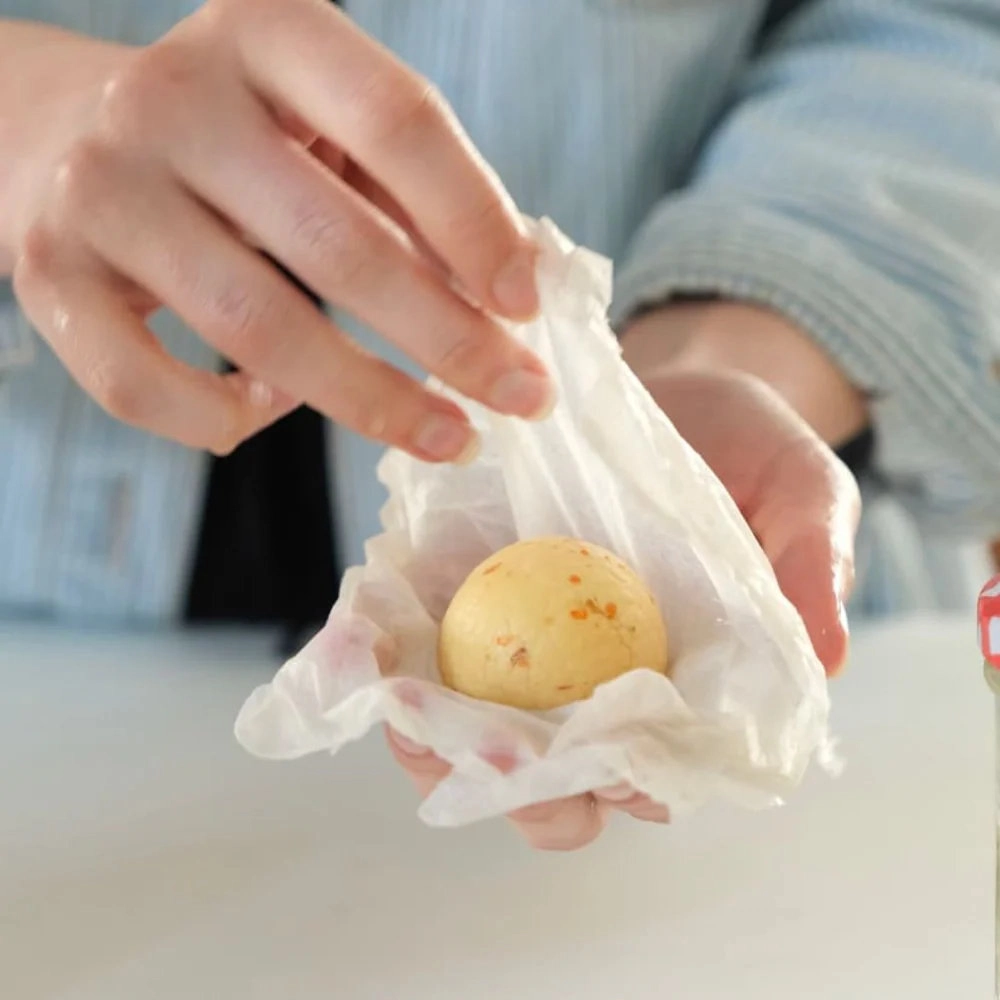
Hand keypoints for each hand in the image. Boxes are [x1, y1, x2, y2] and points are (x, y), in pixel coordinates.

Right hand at [5, 2, 549, 458]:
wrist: (49, 129)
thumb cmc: (228, 142)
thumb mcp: (321, 129)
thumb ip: (409, 196)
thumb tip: (508, 292)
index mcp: (266, 34)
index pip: (396, 120)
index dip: (476, 221)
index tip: (528, 306)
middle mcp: (174, 100)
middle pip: (337, 243)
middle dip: (448, 340)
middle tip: (520, 397)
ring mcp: (102, 189)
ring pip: (256, 326)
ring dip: (369, 400)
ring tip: (444, 434)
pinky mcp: (49, 275)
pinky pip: (145, 386)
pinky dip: (226, 417)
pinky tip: (275, 406)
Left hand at [388, 301, 862, 852]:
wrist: (670, 379)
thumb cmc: (745, 443)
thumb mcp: (798, 488)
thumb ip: (810, 564)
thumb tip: (830, 661)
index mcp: (681, 684)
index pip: (655, 770)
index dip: (630, 786)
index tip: (607, 772)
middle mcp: (598, 680)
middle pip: (555, 776)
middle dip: (524, 790)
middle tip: (500, 762)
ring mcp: (527, 645)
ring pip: (477, 732)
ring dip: (439, 745)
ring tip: (416, 722)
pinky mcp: (468, 594)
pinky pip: (421, 650)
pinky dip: (392, 665)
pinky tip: (373, 653)